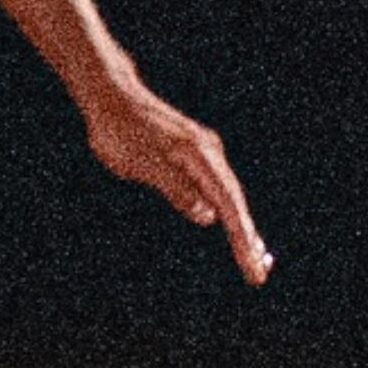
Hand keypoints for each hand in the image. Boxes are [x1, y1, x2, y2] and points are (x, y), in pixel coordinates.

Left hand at [84, 81, 270, 285]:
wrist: (109, 93)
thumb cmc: (119, 130)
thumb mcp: (141, 163)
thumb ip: (175, 189)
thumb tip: (208, 216)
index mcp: (199, 156)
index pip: (227, 205)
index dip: (242, 238)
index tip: (252, 265)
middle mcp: (209, 152)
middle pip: (234, 201)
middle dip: (247, 238)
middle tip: (258, 274)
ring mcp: (203, 150)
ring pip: (228, 194)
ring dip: (240, 226)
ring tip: (256, 259)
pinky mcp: (193, 151)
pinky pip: (216, 185)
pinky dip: (226, 209)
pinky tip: (231, 224)